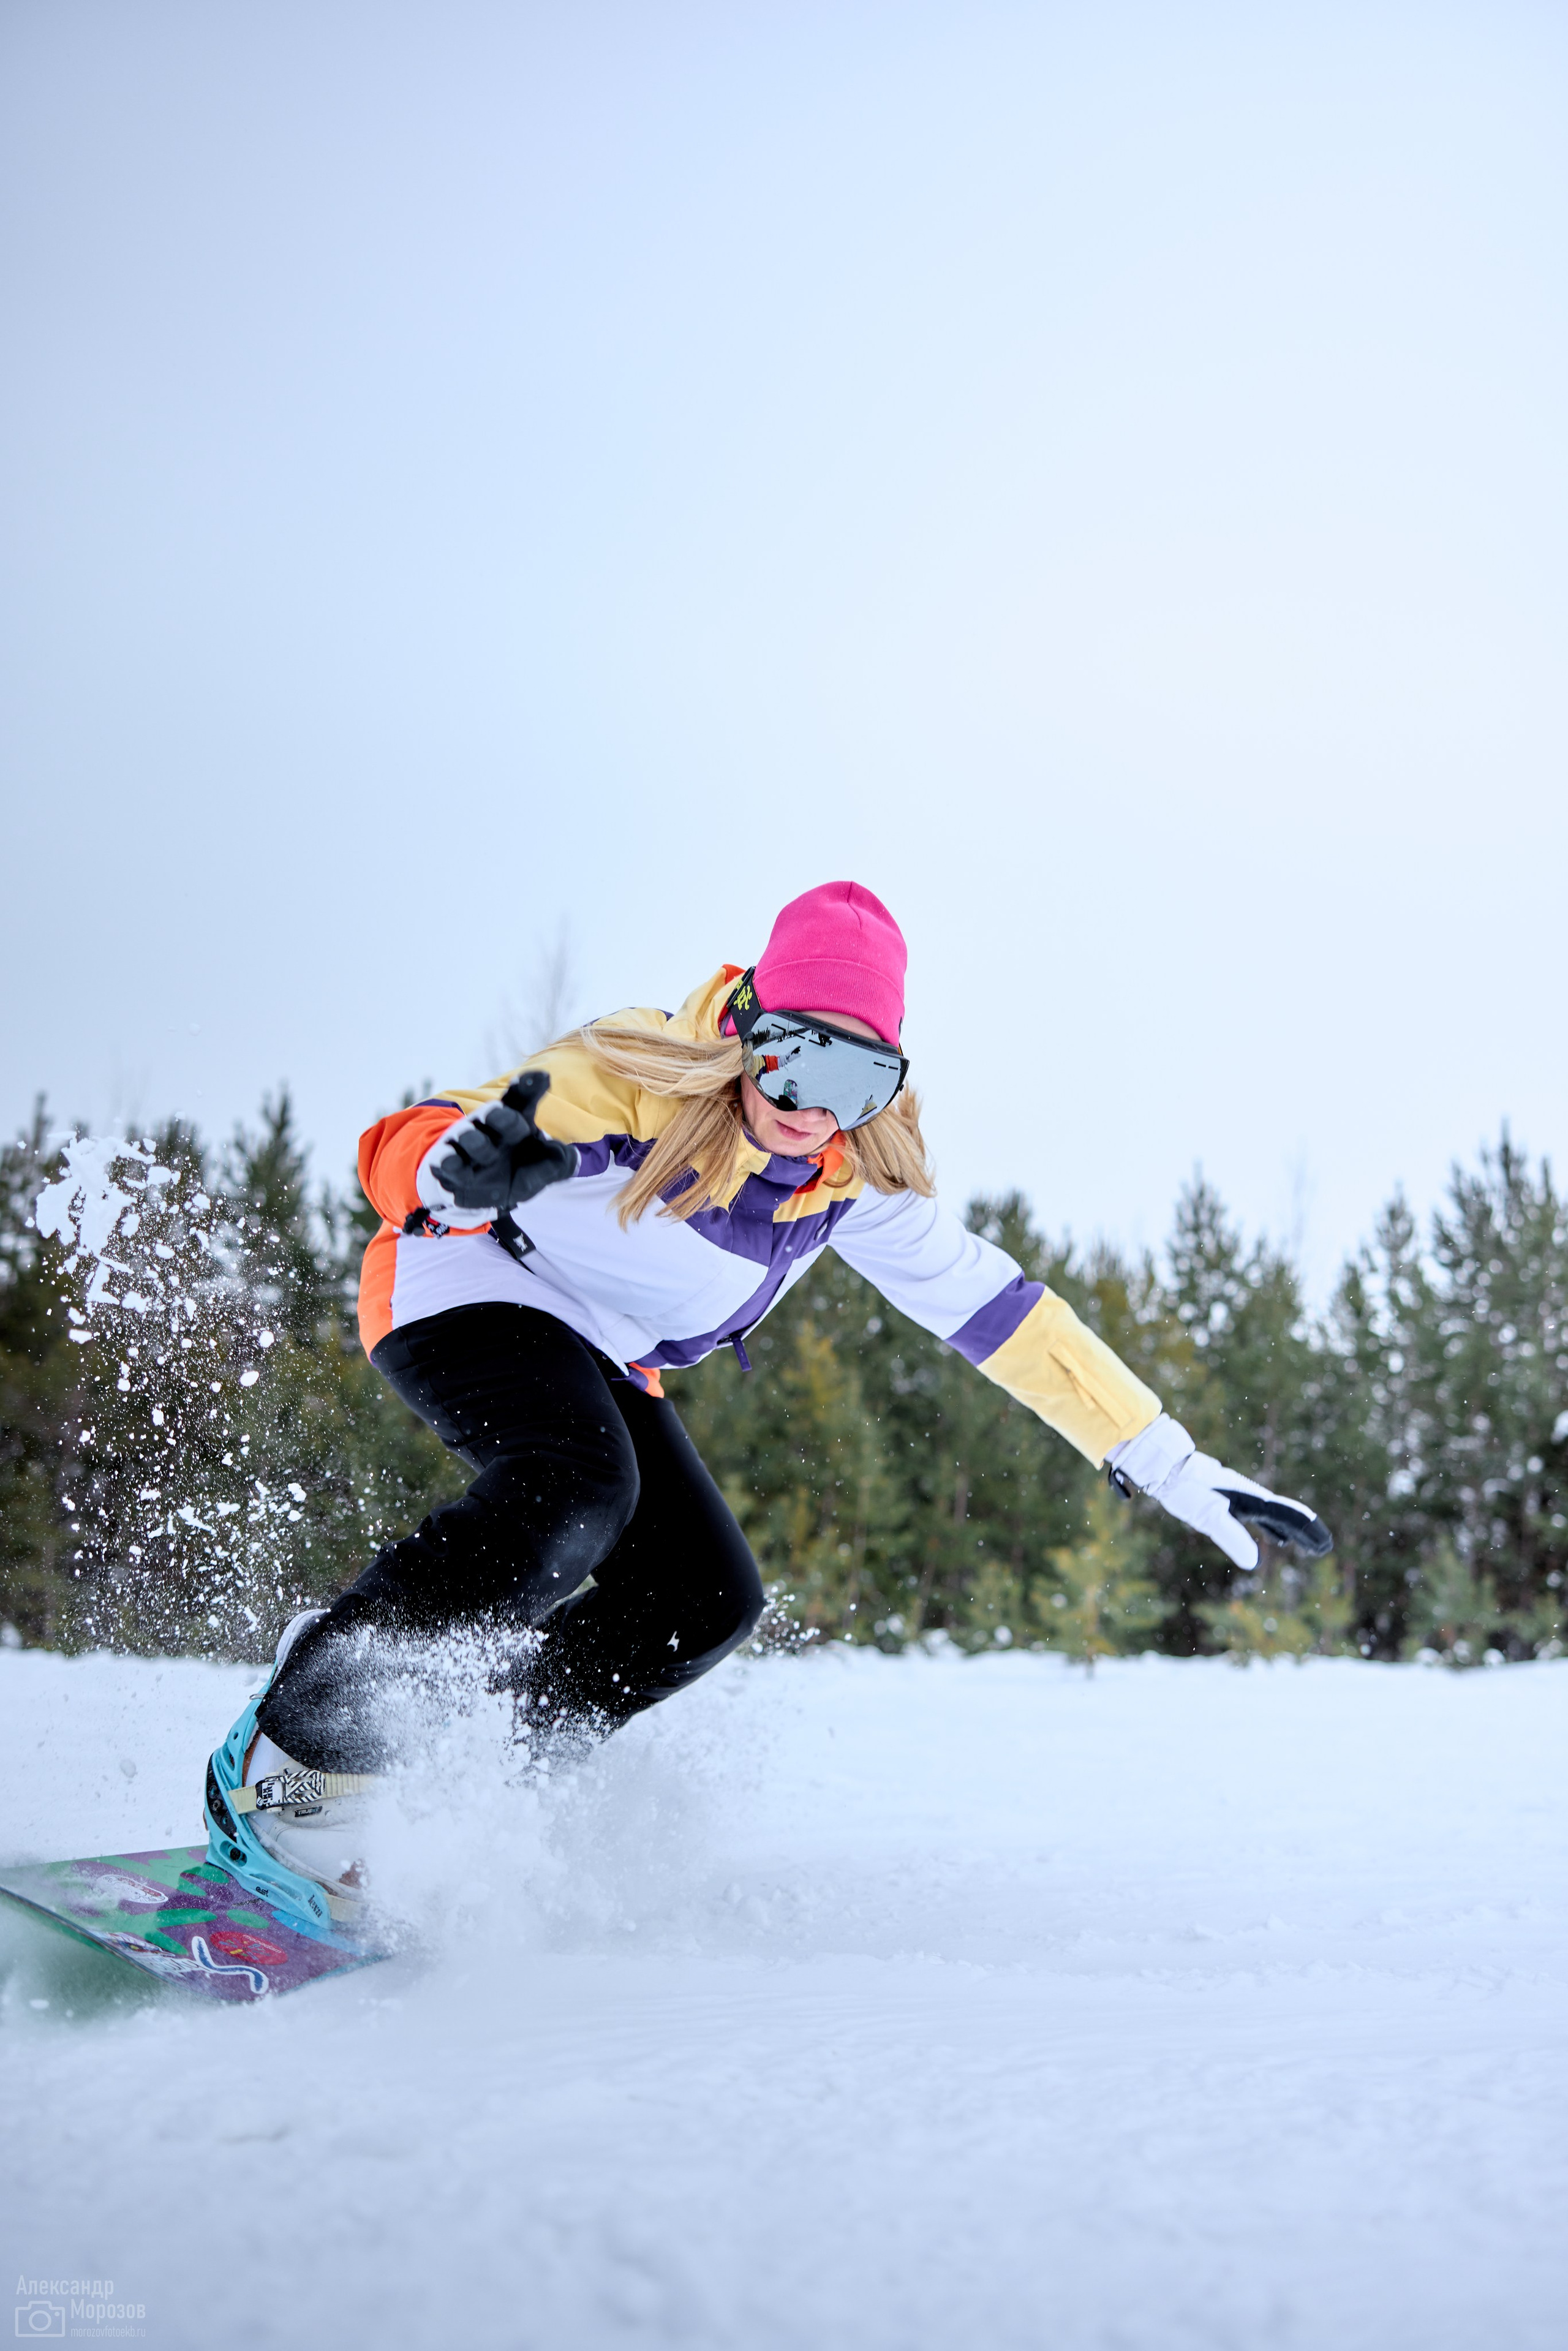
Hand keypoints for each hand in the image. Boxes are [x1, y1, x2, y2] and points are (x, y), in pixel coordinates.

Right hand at [426, 1073, 577, 1211]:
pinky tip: (451, 1162)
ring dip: (477, 1143)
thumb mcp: (539, 1171)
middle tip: (507, 1117)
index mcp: (516, 1120)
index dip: (530, 1086)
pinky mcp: (450, 1164)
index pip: (523, 1098)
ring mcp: (468, 1143)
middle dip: (502, 1116)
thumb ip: (557, 1164)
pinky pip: (448, 1159)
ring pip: (471, 1136)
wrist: (480, 1193)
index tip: (542, 1077)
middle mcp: (491, 1127)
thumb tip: (571, 1157)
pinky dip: (449, 1161)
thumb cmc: (513, 1171)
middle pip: (496, 1113)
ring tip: (485, 1151)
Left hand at [1107, 1413, 1332, 1569]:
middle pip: (1282, 1514)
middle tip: (1323, 1547)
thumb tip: (1254, 1563)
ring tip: (1298, 1542)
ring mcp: (1236, 1494)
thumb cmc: (1183, 1487)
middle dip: (1303, 1531)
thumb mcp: (1208, 1516)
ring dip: (1287, 1528)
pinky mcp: (1223, 1495)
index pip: (1286, 1516)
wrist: (1161, 1461)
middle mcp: (1246, 1494)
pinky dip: (1268, 1524)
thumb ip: (1231, 1536)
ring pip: (1269, 1513)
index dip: (1307, 1530)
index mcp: (1248, 1497)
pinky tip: (1269, 1534)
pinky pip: (1255, 1513)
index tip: (1325, 1545)